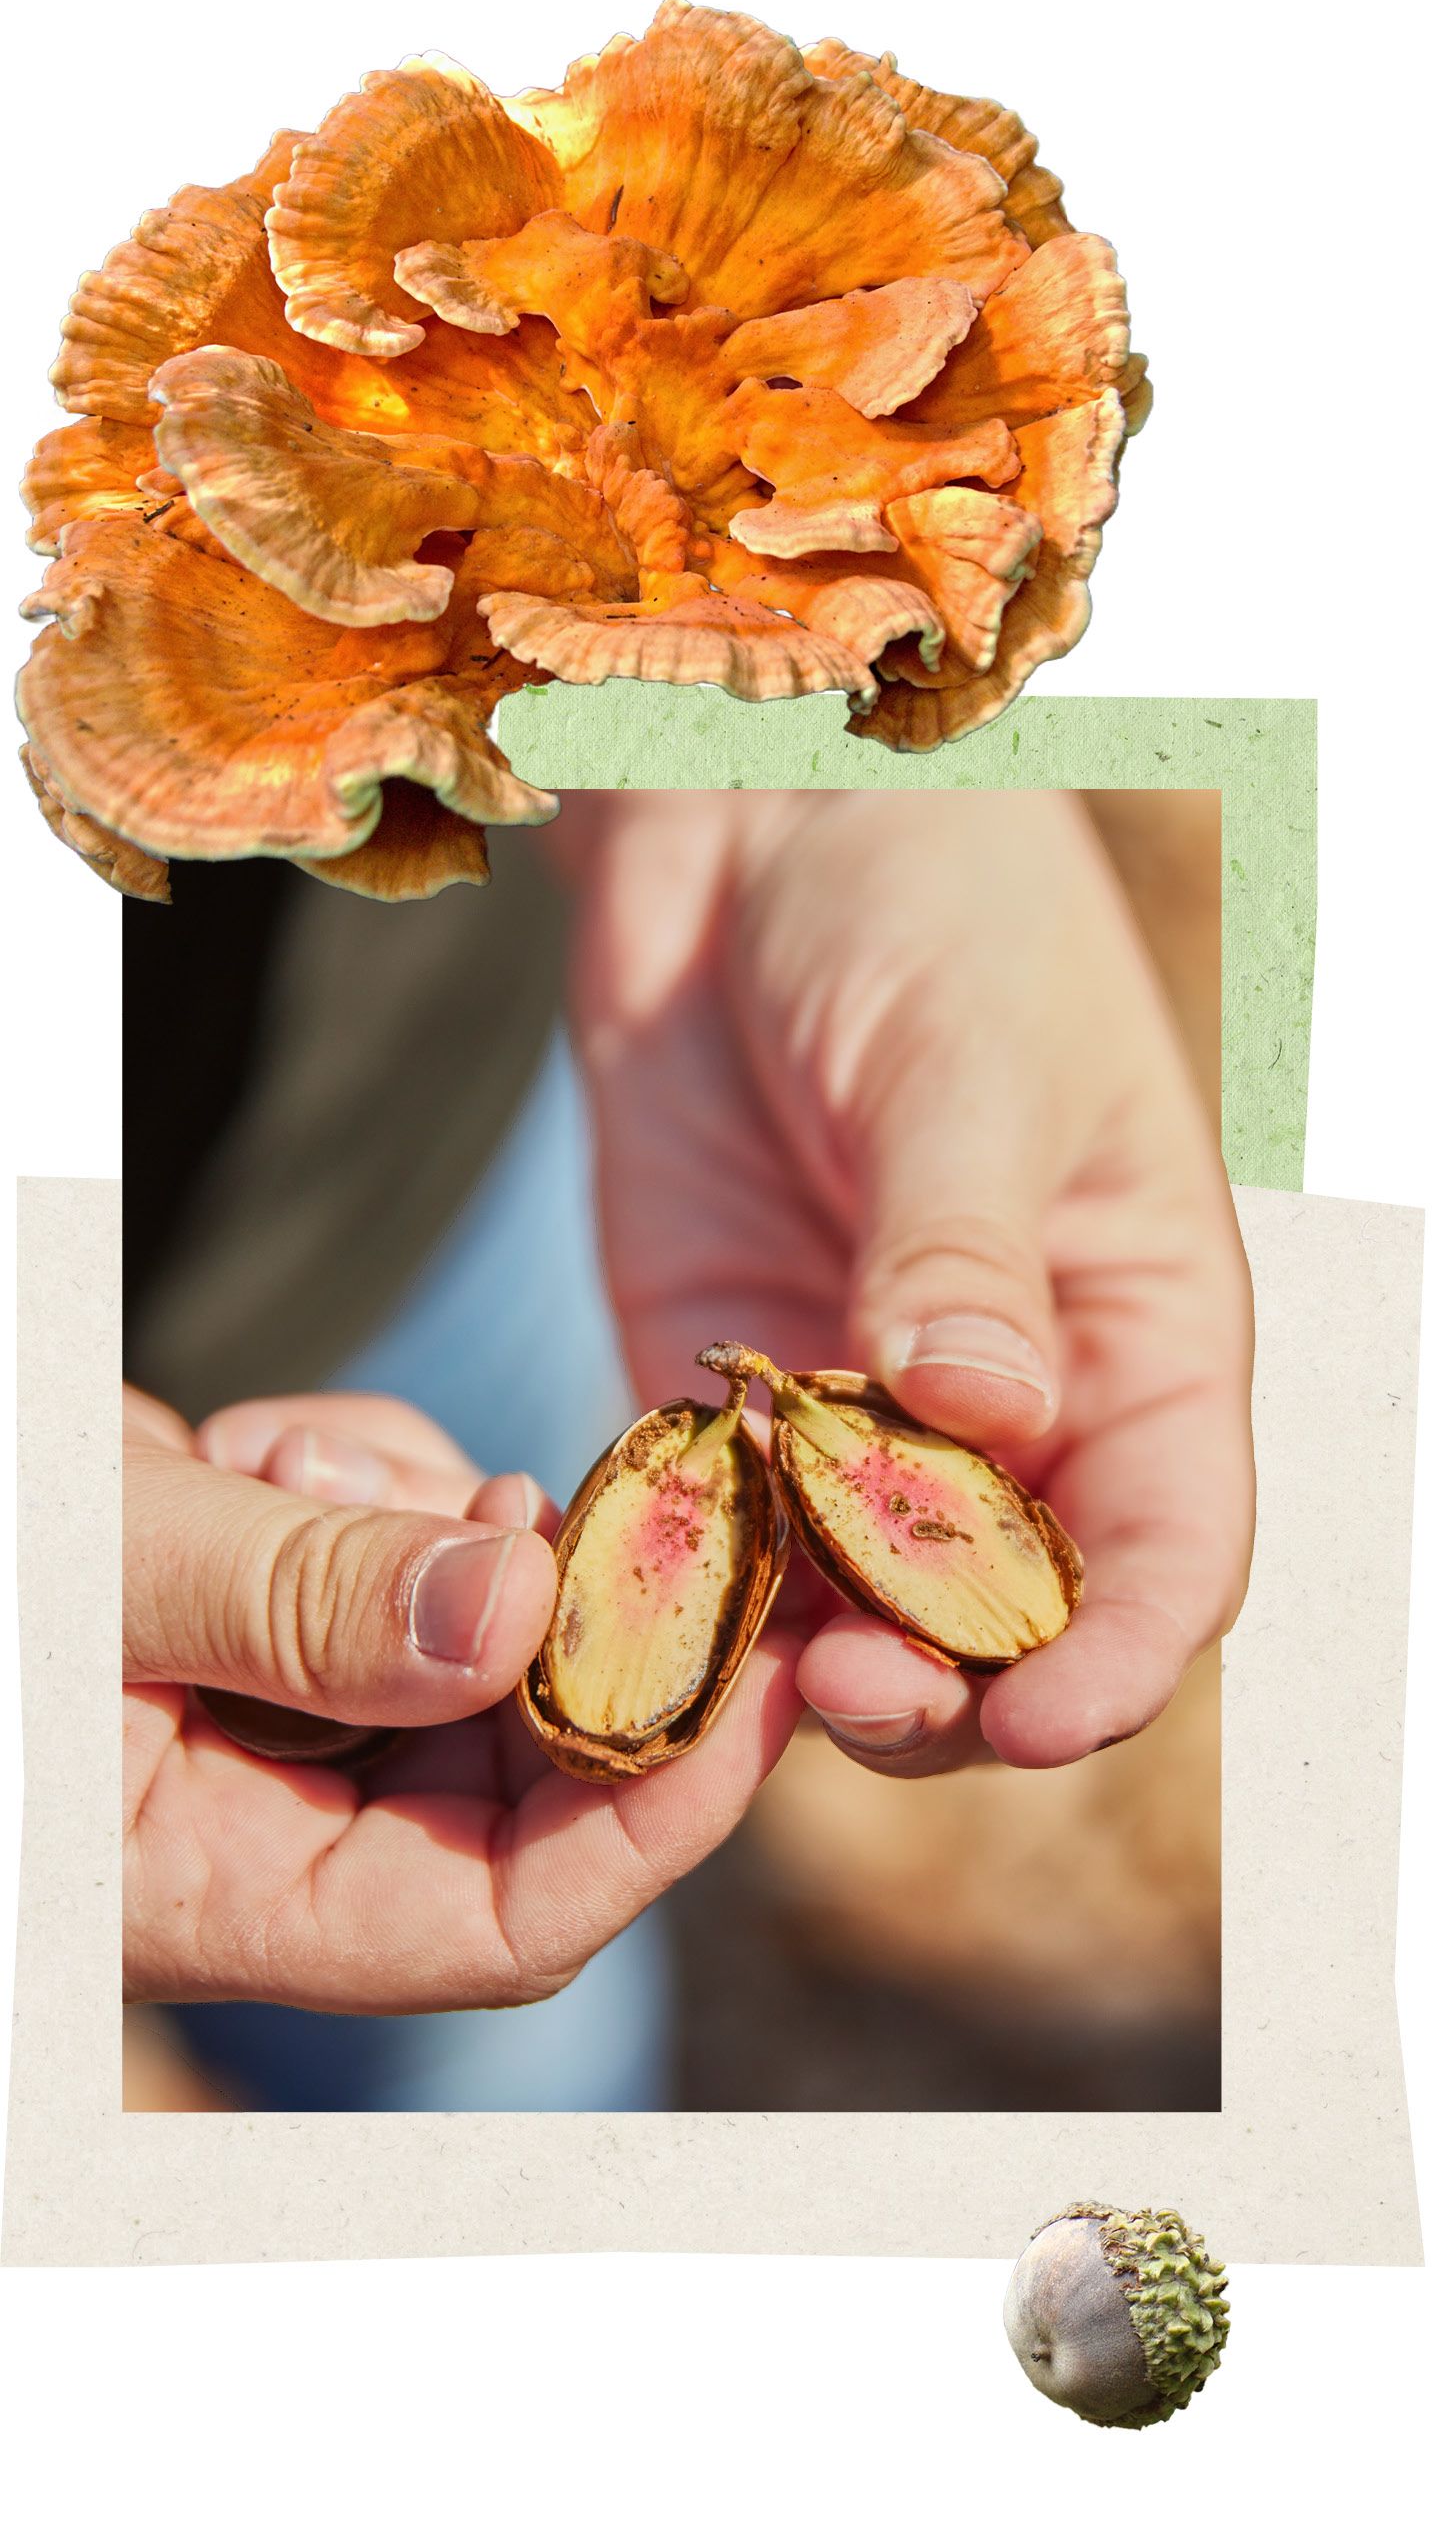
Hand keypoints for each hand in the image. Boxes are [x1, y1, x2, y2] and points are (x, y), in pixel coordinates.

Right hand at [123, 1385, 798, 2009]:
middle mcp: (263, 1829)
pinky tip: (256, 1448)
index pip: (502, 1924)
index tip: (764, 1674)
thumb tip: (519, 1607)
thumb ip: (297, 1601)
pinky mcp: (271, 1611)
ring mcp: (273, 1714)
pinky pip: (400, 1547)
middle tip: (651, 1492)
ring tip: (288, 1464)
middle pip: (519, 1763)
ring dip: (441, 1518)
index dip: (653, 1818)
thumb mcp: (105, 1575)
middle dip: (576, 1618)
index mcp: (216, 1898)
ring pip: (472, 1630)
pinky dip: (369, 1471)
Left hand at [566, 790, 1253, 1777]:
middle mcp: (1013, 1400)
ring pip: (854, 1603)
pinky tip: (629, 1582)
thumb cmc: (927, 901)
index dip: (1119, 1653)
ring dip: (802, 1652)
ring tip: (738, 1657)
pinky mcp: (722, 1385)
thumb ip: (969, 1239)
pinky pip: (714, 1525)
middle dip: (947, 1678)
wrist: (750, 822)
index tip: (1038, 1717)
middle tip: (851, 1687)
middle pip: (1009, 1614)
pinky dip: (684, 1575)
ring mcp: (860, 1404)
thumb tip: (982, 1409)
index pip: (1172, 1547)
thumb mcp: (966, 1058)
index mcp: (1139, 1331)